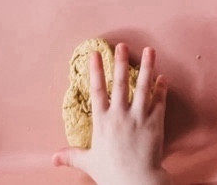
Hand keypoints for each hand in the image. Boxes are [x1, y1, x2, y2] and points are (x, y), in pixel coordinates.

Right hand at [53, 44, 170, 184]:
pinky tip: (163, 77)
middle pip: (121, 83)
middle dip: (121, 62)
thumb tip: (53, 158)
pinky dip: (161, 89)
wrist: (137, 184)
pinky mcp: (155, 123)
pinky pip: (159, 102)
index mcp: (103, 122)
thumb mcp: (89, 162)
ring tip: (150, 50)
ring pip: (143, 87)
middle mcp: (120, 115)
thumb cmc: (112, 175)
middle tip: (123, 45)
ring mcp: (139, 118)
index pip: (97, 91)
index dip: (96, 71)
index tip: (95, 53)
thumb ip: (72, 156)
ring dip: (148, 67)